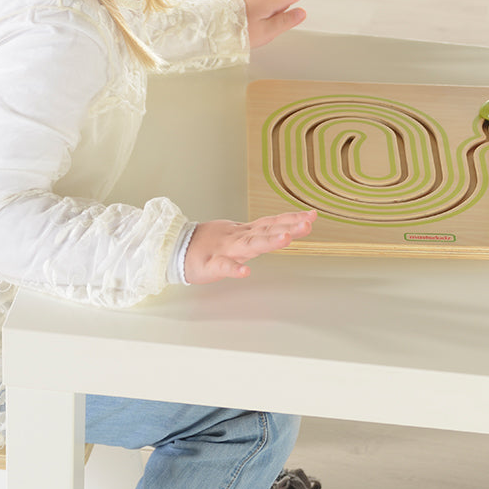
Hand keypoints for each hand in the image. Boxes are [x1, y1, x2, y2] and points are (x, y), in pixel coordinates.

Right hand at [184, 210, 316, 283]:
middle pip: (267, 230)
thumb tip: (288, 228)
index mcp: (246, 232)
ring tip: (287, 238)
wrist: (176, 249)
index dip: (292, 218)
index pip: (272, 222)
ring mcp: (225, 249)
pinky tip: (245, 272)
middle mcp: (239, 237)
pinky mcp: (209, 264)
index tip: (312, 215)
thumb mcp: (239, 236)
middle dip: (288, 226)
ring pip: (250, 245)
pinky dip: (233, 269)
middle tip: (308, 223)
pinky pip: (222, 267)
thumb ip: (262, 233)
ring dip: (268, 241)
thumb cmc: (210, 244)